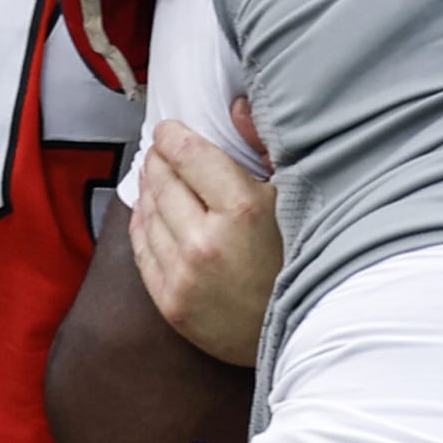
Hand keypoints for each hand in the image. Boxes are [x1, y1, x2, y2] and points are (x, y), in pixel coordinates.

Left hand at [128, 118, 280, 365]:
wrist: (298, 336)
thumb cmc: (301, 260)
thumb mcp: (293, 198)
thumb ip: (262, 147)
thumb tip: (235, 107)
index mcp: (242, 210)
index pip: (187, 154)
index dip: (172, 135)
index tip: (169, 129)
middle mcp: (206, 242)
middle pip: (163, 179)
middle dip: (159, 158)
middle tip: (162, 149)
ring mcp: (184, 275)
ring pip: (148, 211)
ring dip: (149, 187)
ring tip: (156, 174)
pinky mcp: (171, 302)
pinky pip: (141, 247)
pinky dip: (142, 222)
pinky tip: (149, 210)